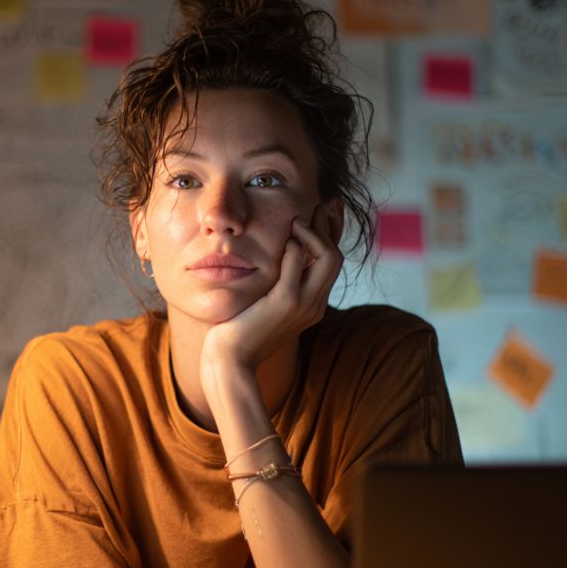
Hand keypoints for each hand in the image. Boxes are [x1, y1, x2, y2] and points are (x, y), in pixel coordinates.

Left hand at [200, 204, 342, 373]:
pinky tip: (283, 237)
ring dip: (313, 232)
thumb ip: (273, 286)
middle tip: (317, 204)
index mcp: (311, 305)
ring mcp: (303, 305)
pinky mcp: (285, 302)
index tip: (325, 210)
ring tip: (296, 220)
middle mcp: (314, 305)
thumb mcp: (262, 306)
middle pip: (336, 257)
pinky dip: (294, 244)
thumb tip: (271, 263)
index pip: (331, 264)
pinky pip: (298, 263)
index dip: (331, 234)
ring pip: (328, 257)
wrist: (230, 362)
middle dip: (328, 227)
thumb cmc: (238, 334)